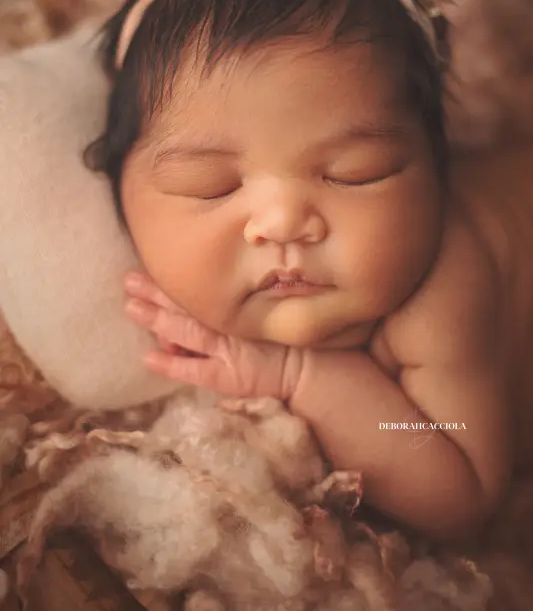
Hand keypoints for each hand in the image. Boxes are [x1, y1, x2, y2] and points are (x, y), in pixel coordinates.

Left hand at [124, 272, 301, 399]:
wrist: (310, 367)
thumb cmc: (289, 334)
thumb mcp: (268, 306)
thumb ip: (243, 295)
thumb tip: (210, 285)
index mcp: (235, 306)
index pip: (198, 290)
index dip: (172, 279)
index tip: (151, 263)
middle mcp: (227, 324)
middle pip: (186, 306)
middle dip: (156, 292)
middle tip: (129, 279)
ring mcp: (225, 350)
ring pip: (185, 332)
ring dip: (157, 319)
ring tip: (131, 307)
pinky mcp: (227, 377)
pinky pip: (194, 371)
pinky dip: (171, 365)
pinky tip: (149, 358)